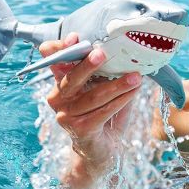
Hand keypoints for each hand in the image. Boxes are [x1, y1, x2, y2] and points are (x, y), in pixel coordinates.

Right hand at [40, 33, 142, 169]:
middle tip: (103, 53)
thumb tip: (127, 52)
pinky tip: (133, 92)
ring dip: (117, 85)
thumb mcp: (102, 88)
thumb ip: (106, 72)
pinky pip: (103, 112)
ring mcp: (66, 115)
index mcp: (61, 82)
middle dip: (88, 65)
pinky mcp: (79, 130)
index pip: (53, 61)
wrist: (102, 149)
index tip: (75, 39)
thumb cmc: (103, 113)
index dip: (60, 49)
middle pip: (71, 78)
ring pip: (93, 96)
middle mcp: (58, 98)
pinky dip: (120, 101)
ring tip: (135, 77)